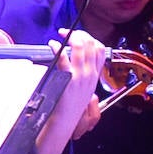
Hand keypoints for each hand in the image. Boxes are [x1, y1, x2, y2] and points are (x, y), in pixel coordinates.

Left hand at [31, 29, 105, 153]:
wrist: (65, 121)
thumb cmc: (71, 105)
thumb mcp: (83, 87)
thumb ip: (83, 72)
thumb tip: (75, 54)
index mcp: (95, 75)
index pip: (100, 49)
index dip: (89, 37)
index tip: (78, 34)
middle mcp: (90, 74)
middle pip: (91, 44)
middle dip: (79, 33)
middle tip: (66, 32)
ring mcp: (80, 76)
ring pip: (80, 47)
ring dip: (69, 37)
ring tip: (61, 36)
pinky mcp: (68, 79)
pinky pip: (63, 57)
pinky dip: (57, 47)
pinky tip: (52, 45)